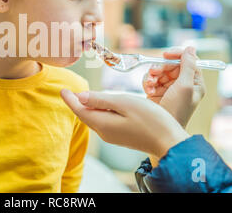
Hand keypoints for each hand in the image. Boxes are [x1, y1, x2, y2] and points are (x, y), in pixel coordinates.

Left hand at [60, 90, 189, 158]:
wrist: (169, 142)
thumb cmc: (150, 120)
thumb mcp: (124, 103)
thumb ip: (101, 100)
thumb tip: (80, 97)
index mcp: (103, 124)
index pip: (80, 110)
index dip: (70, 99)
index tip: (62, 90)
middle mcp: (105, 132)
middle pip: (85, 115)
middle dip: (76, 103)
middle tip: (68, 92)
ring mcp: (114, 136)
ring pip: (95, 119)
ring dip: (87, 107)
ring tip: (81, 96)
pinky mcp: (122, 136)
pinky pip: (104, 122)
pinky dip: (98, 112)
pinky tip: (100, 106)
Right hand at [142, 47, 205, 127]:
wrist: (161, 129)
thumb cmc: (177, 110)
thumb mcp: (185, 86)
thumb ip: (188, 65)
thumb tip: (191, 48)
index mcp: (194, 82)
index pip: (188, 60)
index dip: (177, 55)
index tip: (166, 56)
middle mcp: (182, 84)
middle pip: (171, 64)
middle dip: (161, 67)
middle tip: (155, 72)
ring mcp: (169, 88)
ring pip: (159, 71)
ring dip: (152, 75)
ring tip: (151, 84)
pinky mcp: (156, 92)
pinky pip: (150, 79)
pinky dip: (148, 83)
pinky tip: (148, 90)